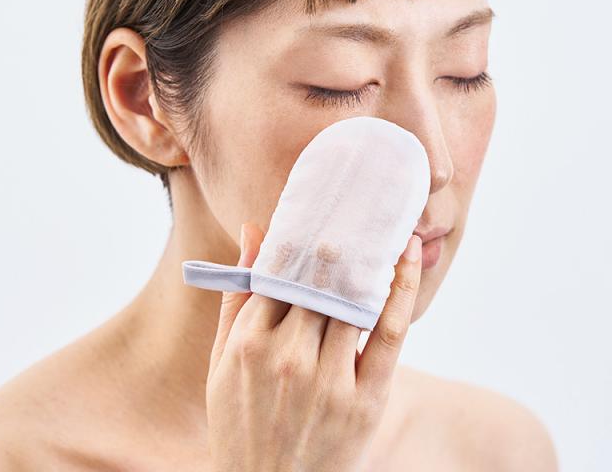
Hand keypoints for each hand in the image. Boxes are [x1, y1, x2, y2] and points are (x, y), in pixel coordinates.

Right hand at [206, 222, 422, 471]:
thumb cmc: (240, 420)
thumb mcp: (221, 360)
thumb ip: (238, 294)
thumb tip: (253, 230)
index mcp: (247, 343)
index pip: (280, 271)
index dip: (301, 237)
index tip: (318, 210)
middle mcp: (287, 357)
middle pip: (318, 279)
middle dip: (334, 241)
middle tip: (353, 206)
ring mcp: (327, 380)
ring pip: (352, 298)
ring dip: (366, 257)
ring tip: (377, 224)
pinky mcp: (364, 400)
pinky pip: (386, 331)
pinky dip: (399, 288)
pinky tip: (406, 256)